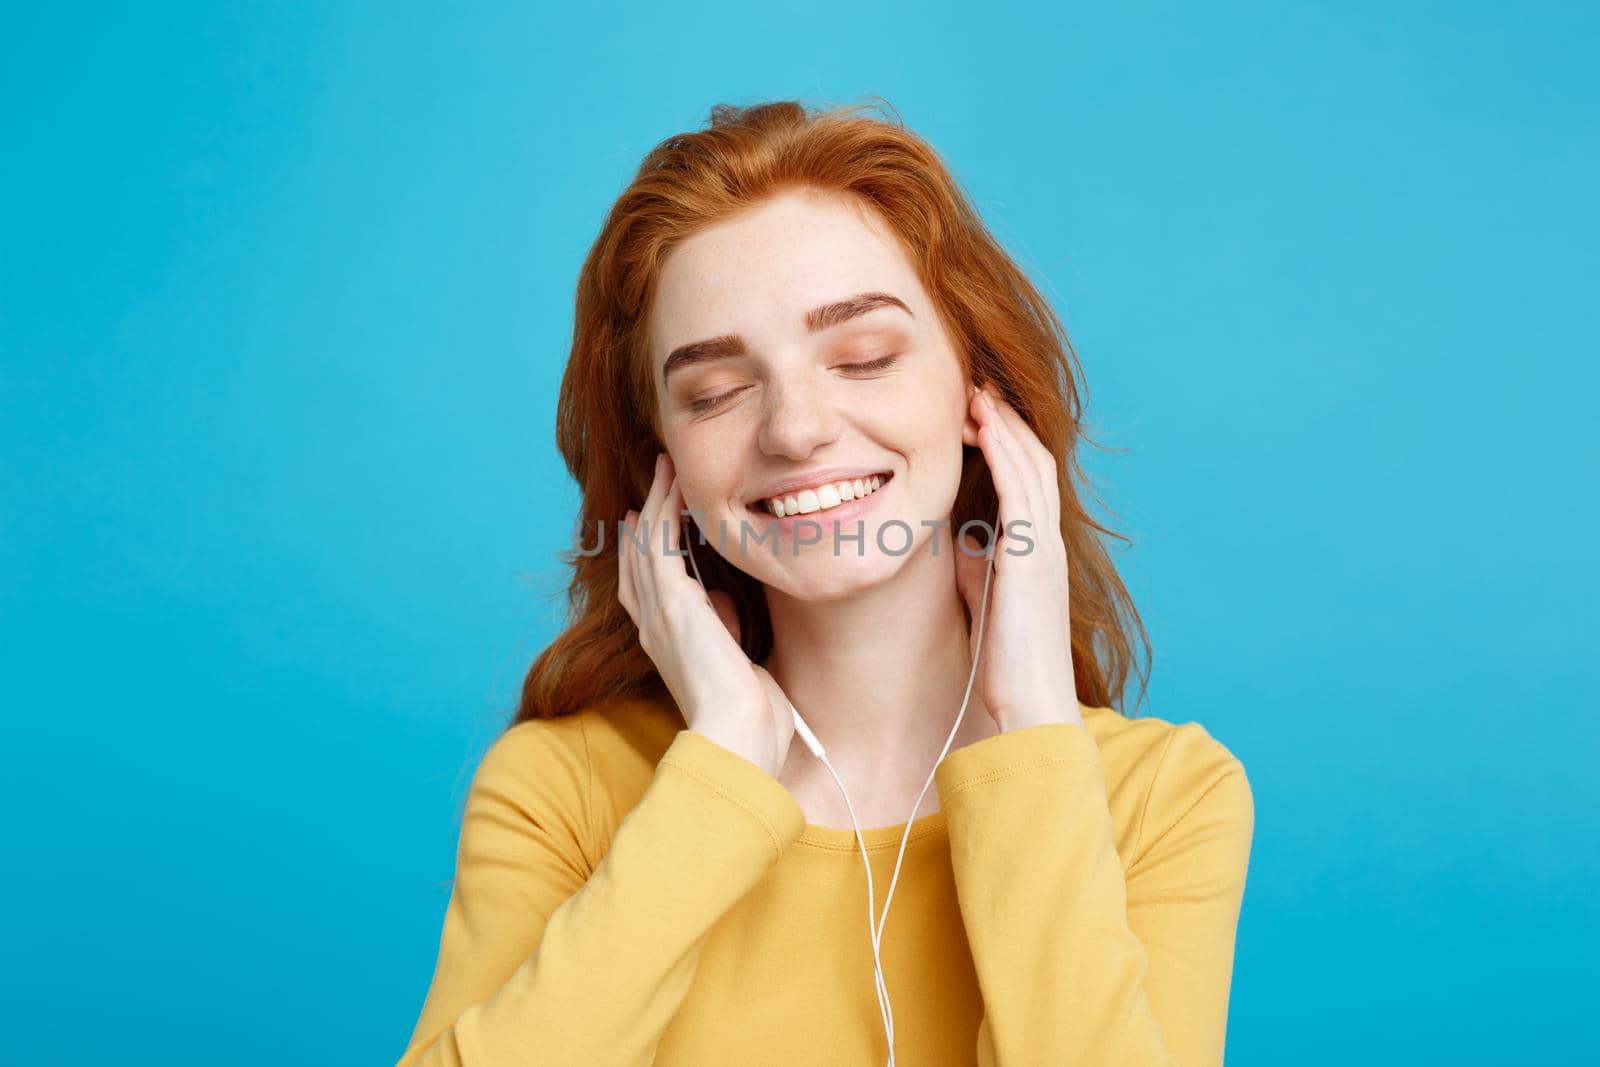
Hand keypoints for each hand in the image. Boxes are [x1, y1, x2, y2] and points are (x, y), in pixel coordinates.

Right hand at [618, 452, 799, 776]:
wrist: (738, 736)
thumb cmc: (749, 719)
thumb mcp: (737, 668)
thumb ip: (726, 635)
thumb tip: (723, 608)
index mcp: (667, 648)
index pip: (645, 593)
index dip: (641, 558)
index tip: (645, 528)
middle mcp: (654, 628)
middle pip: (638, 562)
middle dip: (644, 522)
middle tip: (653, 487)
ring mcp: (659, 613)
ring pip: (648, 542)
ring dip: (657, 501)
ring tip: (665, 468)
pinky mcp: (672, 601)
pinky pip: (659, 540)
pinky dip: (665, 508)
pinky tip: (673, 483)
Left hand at [953, 383, 1082, 731]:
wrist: (1028, 710)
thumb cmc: (1005, 663)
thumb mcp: (982, 597)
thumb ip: (975, 562)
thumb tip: (959, 533)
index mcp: (1035, 551)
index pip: (1026, 479)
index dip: (1003, 440)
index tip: (972, 411)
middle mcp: (1046, 543)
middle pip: (1032, 461)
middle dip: (1004, 419)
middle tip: (975, 384)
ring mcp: (1043, 549)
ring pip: (1029, 467)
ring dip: (1001, 425)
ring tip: (974, 391)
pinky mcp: (1031, 560)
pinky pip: (1020, 492)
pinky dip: (1002, 454)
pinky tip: (981, 427)